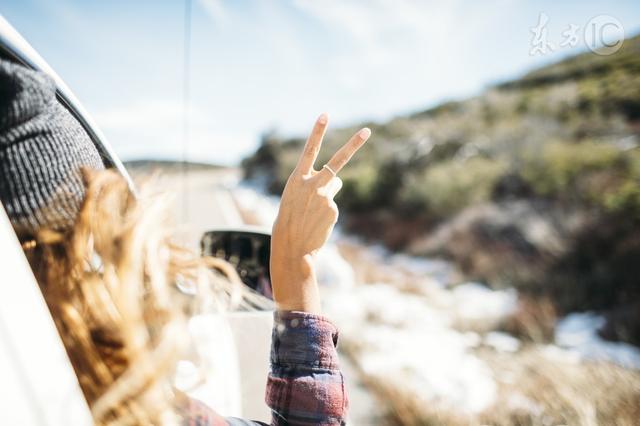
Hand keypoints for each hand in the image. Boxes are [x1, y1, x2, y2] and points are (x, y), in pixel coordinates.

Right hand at [270, 113, 370, 312]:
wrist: (290, 245)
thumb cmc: (289, 220)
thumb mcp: (295, 198)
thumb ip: (315, 185)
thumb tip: (339, 181)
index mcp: (297, 179)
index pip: (309, 150)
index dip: (317, 132)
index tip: (325, 114)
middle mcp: (313, 184)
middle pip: (338, 161)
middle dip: (354, 144)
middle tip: (367, 130)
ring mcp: (325, 196)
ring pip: (335, 185)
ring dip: (327, 192)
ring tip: (312, 210)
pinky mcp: (334, 209)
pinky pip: (333, 204)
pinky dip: (327, 212)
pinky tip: (317, 222)